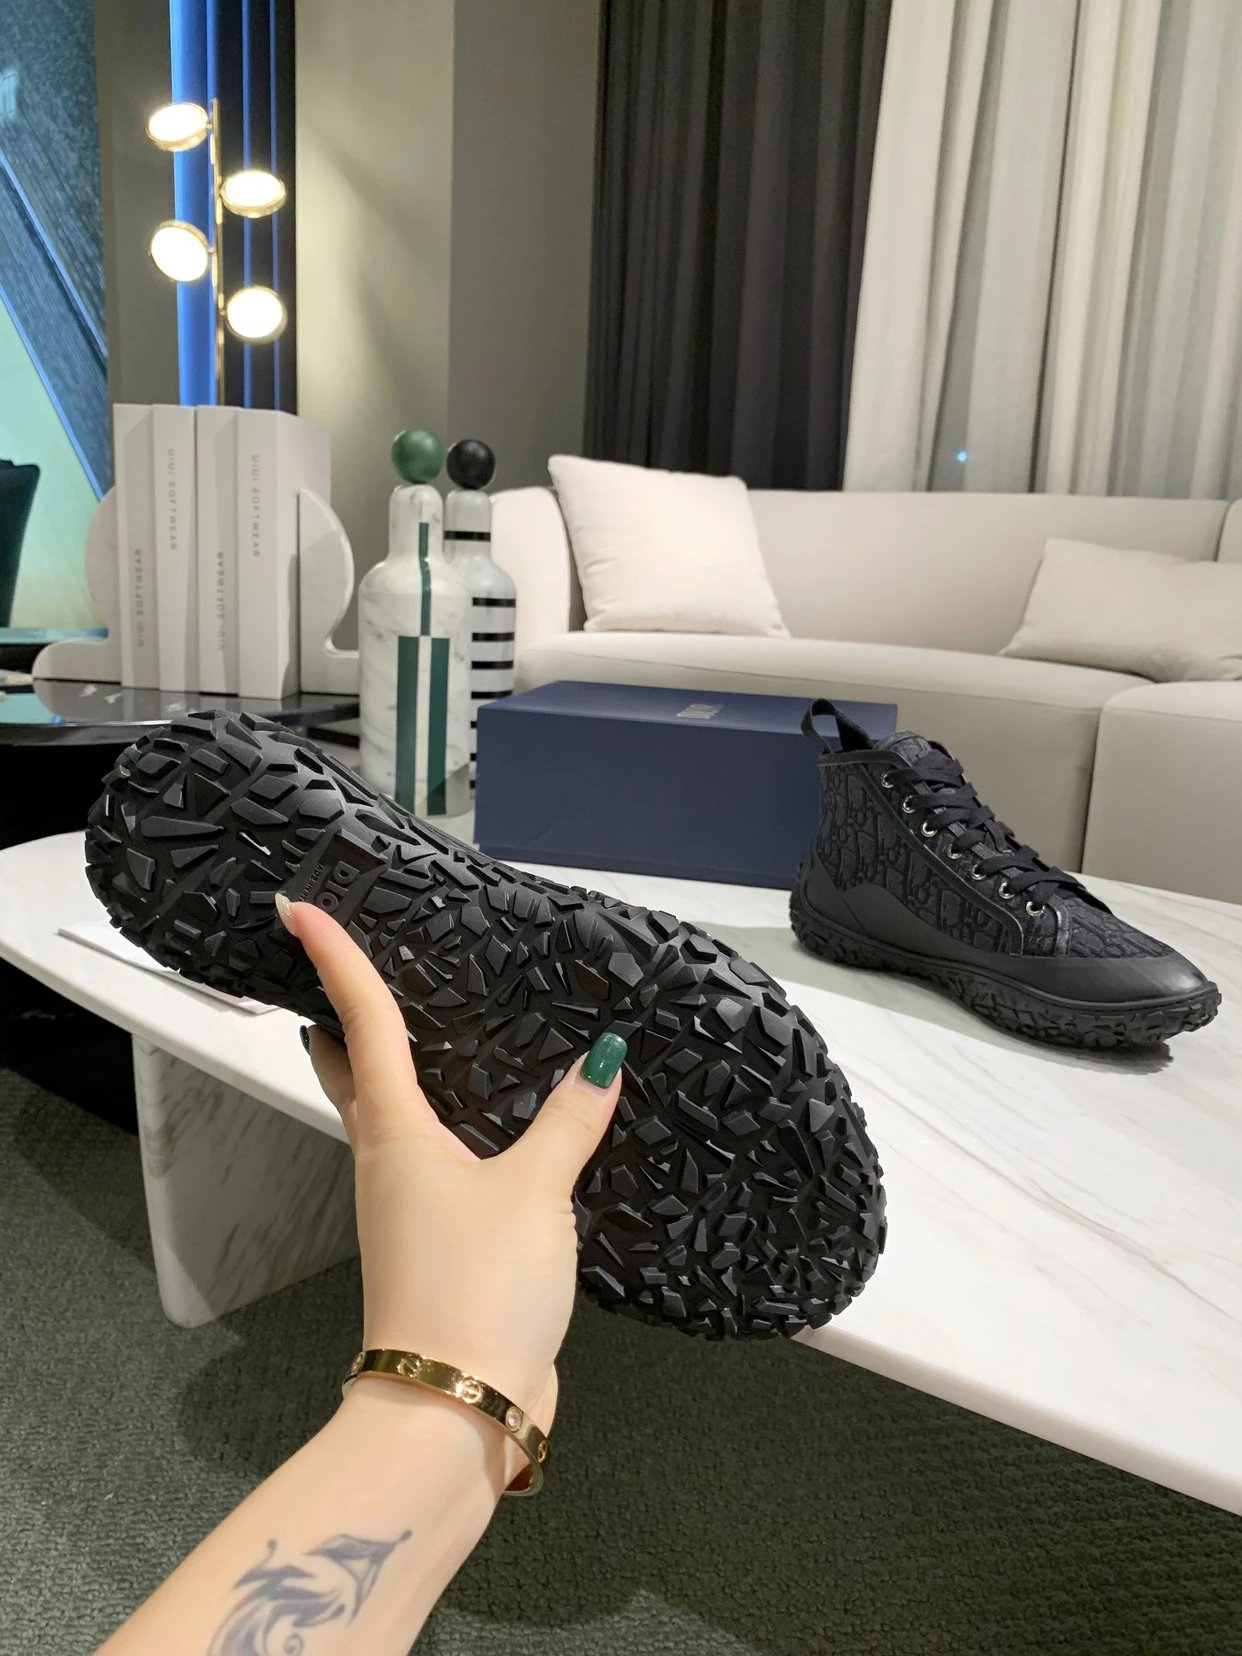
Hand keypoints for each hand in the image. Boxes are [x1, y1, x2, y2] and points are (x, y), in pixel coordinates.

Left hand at [277, 898, 624, 1451]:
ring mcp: (406, 1207)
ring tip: (428, 1027)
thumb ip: (570, 1122)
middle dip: (345, 1017)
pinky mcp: (437, 1244)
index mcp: (396, 1132)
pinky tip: (484, 1126)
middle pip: (353, 1070)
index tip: (300, 909)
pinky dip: (445, 1124)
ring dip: (392, 1070)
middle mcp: (387, 1162)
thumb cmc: (477, 1288)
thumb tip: (603, 1055)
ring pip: (388, 1118)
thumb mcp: (535, 1194)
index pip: (363, 1022)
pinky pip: (433, 1161)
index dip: (336, 960)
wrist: (455, 1409)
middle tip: (354, 965)